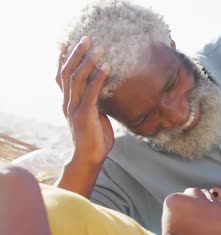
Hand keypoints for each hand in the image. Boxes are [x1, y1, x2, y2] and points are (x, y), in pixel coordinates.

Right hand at [56, 36, 112, 165]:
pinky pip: (91, 91)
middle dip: (76, 53)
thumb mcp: (95, 116)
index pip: (61, 77)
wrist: (90, 158)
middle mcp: (68, 103)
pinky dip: (99, 77)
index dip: (63, 60)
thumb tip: (104, 92)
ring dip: (88, 61)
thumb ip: (96, 103)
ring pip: (77, 78)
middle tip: (87, 38)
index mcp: (68, 103)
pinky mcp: (85, 114)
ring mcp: (74, 108)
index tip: (67, 43)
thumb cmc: (95, 139)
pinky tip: (107, 67)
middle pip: (67, 72)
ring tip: (99, 48)